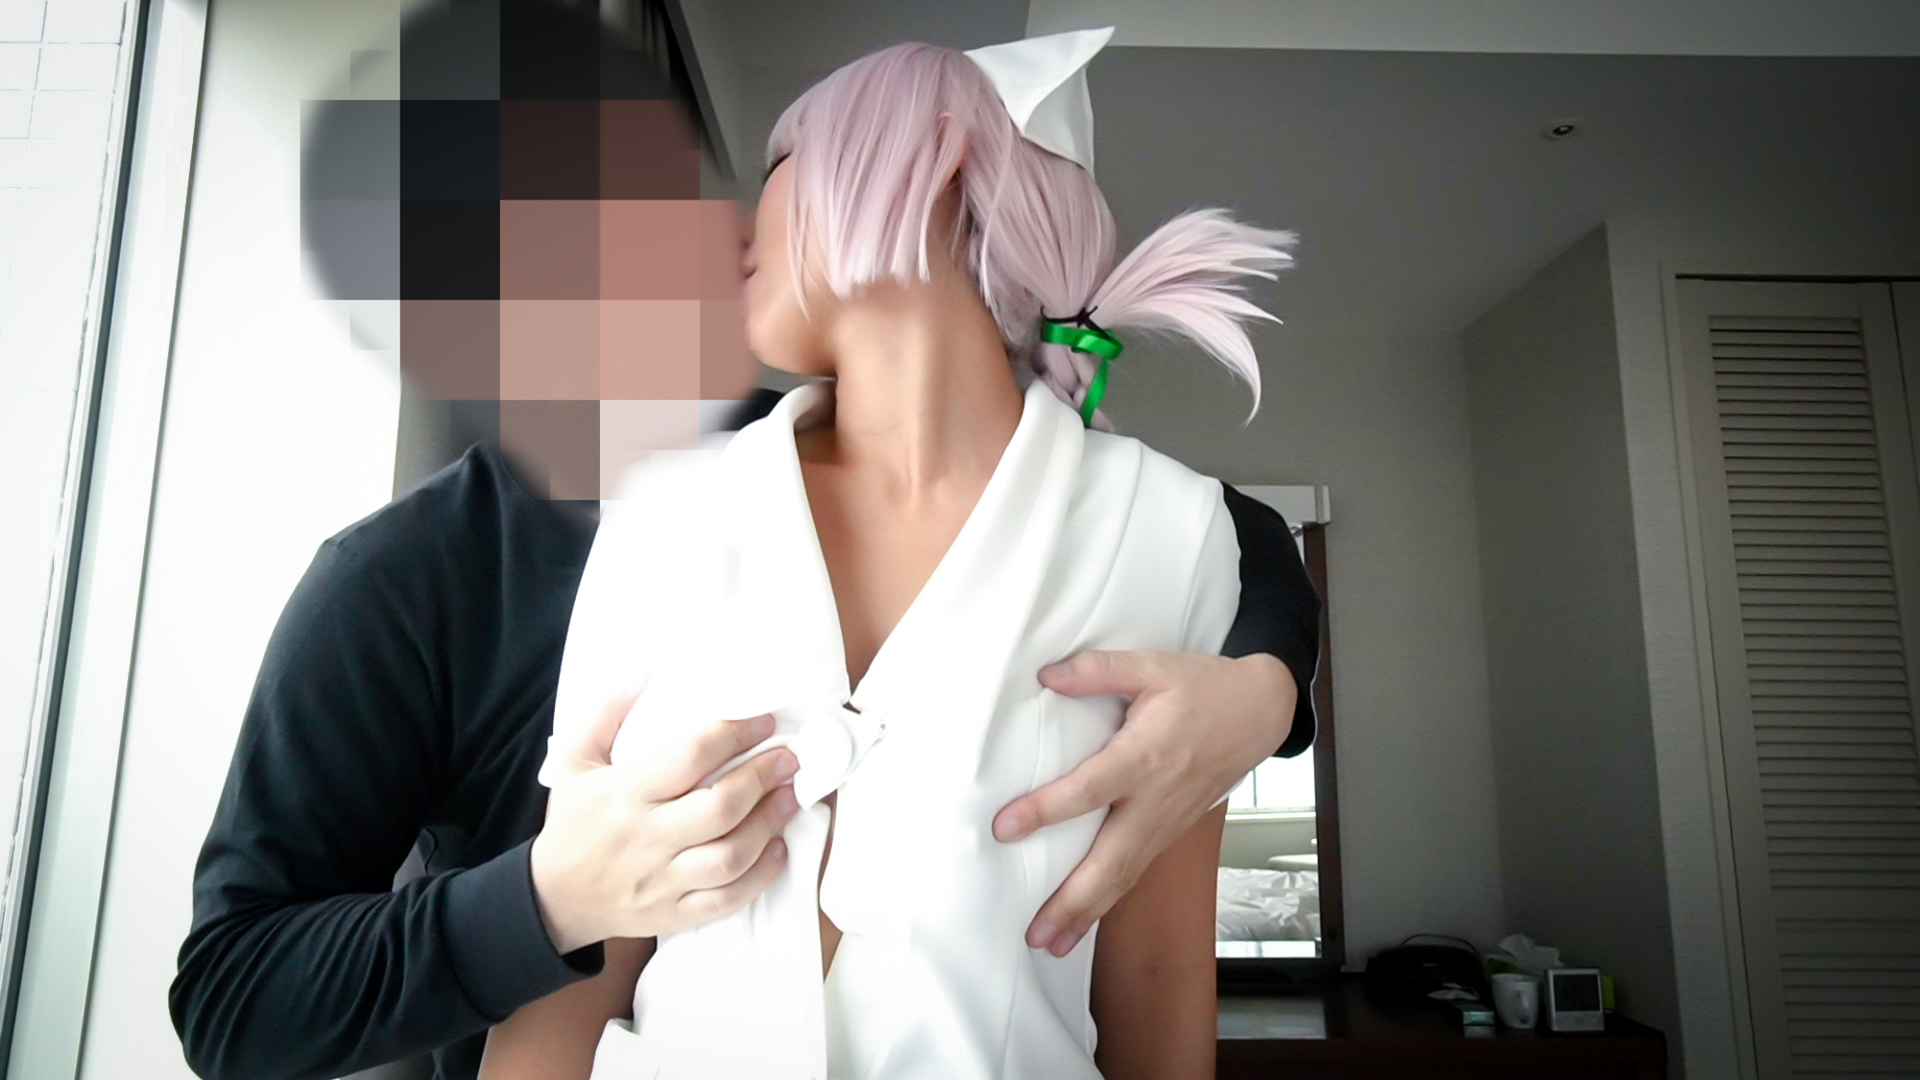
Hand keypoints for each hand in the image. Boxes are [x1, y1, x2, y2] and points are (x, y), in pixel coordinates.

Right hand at [530, 684, 803, 953]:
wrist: (553, 899)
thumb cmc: (572, 822)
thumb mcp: (574, 760)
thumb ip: (606, 714)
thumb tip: (643, 674)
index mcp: (625, 793)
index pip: (691, 757)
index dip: (734, 735)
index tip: (764, 722)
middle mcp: (647, 837)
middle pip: (720, 807)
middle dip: (763, 778)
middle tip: (790, 759)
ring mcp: (662, 879)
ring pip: (729, 856)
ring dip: (770, 824)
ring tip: (791, 797)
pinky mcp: (674, 913)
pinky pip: (727, 899)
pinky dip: (760, 876)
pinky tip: (777, 849)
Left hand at [995, 650, 1295, 955]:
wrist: (1260, 712)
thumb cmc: (1205, 688)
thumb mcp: (1153, 666)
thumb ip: (1098, 670)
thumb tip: (1048, 675)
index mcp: (1146, 756)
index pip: (1090, 789)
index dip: (1047, 810)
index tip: (1005, 828)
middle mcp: (1155, 799)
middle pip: (1111, 860)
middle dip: (1072, 900)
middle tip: (1035, 932)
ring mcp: (1166, 821)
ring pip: (1125, 876)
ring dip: (1088, 914)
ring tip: (1052, 944)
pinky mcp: (1170, 830)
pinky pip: (1136, 872)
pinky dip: (1109, 901)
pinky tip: (1084, 922)